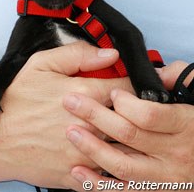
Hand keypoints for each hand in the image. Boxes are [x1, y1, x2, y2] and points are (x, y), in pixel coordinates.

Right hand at [0, 42, 134, 189]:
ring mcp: (86, 154)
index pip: (129, 88)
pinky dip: (117, 161)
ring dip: (134, 138)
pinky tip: (115, 152)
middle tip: (142, 106)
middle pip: (134, 118)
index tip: (141, 84)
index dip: (140, 84)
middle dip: (141, 110)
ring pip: (127, 147)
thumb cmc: (18, 100)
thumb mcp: (42, 65)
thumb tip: (110, 54)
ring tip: (134, 129)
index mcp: (85, 95)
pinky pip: (111, 172)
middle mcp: (91, 125)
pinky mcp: (80, 175)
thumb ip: (78, 54)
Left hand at [64, 61, 193, 188]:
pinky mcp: (152, 190)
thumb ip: (178, 79)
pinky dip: (97, 184)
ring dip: (93, 148)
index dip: (126, 103)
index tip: (112, 93)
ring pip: (122, 164)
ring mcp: (162, 176)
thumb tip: (155, 73)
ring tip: (71, 132)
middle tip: (74, 103)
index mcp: (183, 126)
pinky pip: (122, 190)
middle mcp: (172, 153)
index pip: (149, 116)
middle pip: (129, 135)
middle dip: (96, 117)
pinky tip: (78, 171)